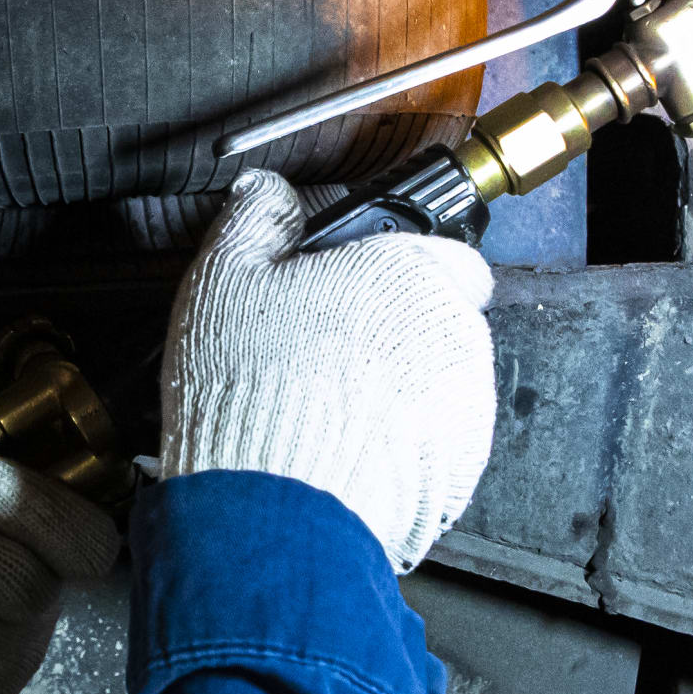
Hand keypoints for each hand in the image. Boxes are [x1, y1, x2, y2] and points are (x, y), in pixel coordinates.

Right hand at [162, 171, 496, 571]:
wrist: (273, 499)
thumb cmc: (252, 385)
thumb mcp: (227, 278)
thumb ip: (255, 221)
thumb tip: (266, 194)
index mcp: (408, 270)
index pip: (443, 250)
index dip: (401, 267)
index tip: (364, 285)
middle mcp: (453, 331)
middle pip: (441, 318)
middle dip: (398, 330)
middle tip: (332, 349)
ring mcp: (466, 403)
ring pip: (443, 381)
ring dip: (405, 387)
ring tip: (334, 405)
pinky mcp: (461, 466)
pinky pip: (440, 442)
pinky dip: (407, 444)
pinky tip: (351, 446)